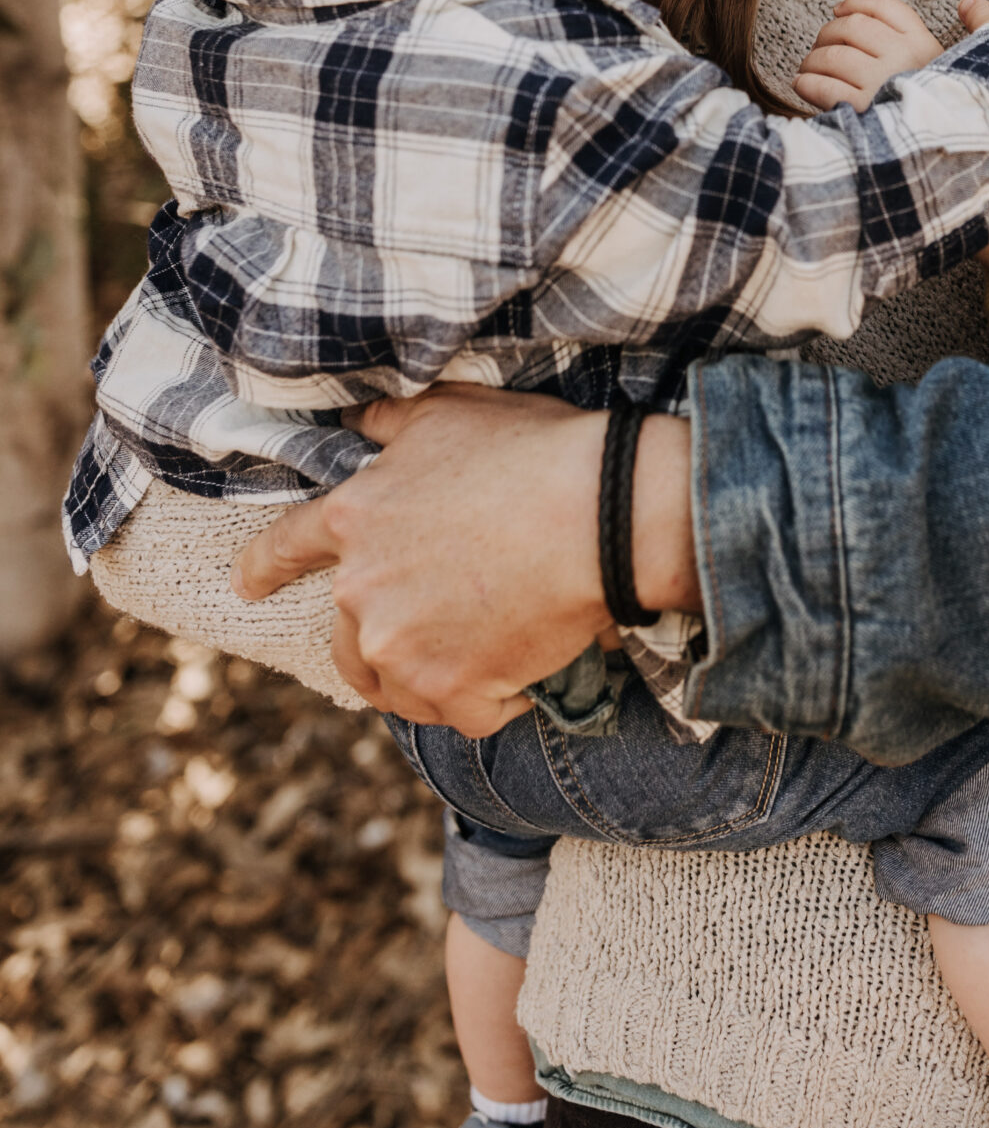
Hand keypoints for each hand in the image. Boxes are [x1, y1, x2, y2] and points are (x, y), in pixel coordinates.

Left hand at [230, 387, 696, 733]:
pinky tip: (525, 668)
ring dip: (432, 673)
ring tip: (486, 645)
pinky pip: (463, 714)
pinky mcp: (453, 692)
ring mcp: (402, 648)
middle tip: (435, 625)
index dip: (264, 568)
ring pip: (398, 686)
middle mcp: (360, 591)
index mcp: (353, 518)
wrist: (601, 515)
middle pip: (346, 641)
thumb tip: (360, 420)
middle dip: (381, 637)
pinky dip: (492, 699)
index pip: (284, 548)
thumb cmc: (530, 452)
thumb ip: (391, 424)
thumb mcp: (449, 413)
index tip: (247, 586)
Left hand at [795, 0, 946, 111]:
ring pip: (832, 56)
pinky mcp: (863, 109)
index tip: (839, 10)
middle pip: (851, 26)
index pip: (884, 7)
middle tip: (821, 47)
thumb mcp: (955, 67)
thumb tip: (954, 1)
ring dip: (812, 60)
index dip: (855, 3)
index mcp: (924, 44)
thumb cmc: (942, 109)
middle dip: (827, 33)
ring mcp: (883, 82)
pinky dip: (807, 83)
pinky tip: (803, 84)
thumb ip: (954, 30)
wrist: (948, 150)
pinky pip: (823, 87)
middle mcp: (904, 57)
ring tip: (809, 68)